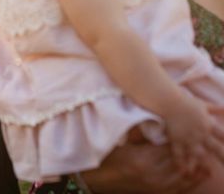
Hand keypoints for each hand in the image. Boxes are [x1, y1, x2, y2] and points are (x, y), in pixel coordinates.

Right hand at [83, 142, 205, 192]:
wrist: (100, 179)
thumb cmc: (109, 157)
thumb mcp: (124, 143)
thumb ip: (141, 135)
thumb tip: (157, 123)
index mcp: (143, 159)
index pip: (169, 149)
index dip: (182, 142)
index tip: (191, 132)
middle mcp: (152, 175)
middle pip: (180, 164)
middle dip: (194, 156)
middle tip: (205, 145)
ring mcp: (155, 186)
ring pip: (183, 179)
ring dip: (197, 170)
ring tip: (209, 161)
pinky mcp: (155, 193)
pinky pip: (179, 189)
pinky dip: (191, 183)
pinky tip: (200, 176)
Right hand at [166, 96, 223, 175]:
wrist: (168, 101)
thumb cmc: (186, 102)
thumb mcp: (203, 105)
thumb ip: (215, 108)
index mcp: (208, 124)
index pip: (223, 136)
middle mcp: (201, 133)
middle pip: (217, 149)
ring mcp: (188, 137)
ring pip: (198, 155)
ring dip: (204, 165)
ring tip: (208, 174)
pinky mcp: (176, 140)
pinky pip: (179, 154)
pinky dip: (181, 163)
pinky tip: (183, 172)